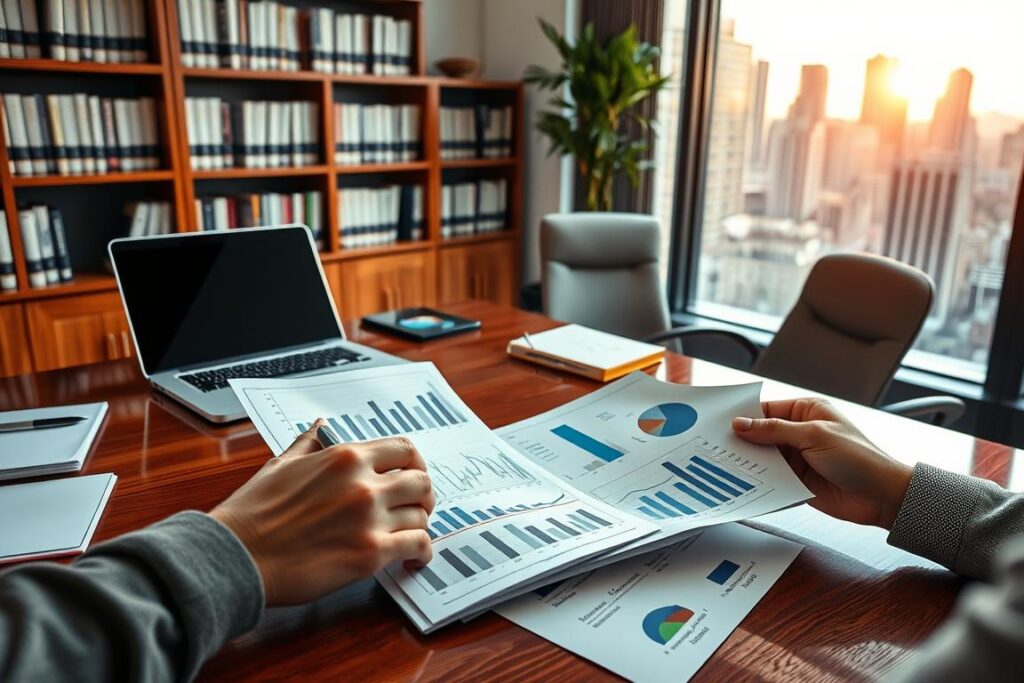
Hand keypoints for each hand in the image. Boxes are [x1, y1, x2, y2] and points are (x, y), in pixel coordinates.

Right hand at [210, 420, 435, 605]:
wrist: (236, 556)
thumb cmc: (253, 513)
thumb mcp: (280, 465)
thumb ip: (308, 444)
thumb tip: (321, 423)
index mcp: (345, 457)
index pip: (404, 449)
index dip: (415, 464)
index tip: (412, 476)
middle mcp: (363, 483)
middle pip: (422, 481)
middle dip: (424, 495)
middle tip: (417, 508)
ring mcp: (369, 518)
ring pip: (422, 515)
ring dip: (419, 526)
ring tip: (409, 536)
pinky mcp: (370, 553)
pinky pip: (417, 545)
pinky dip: (422, 552)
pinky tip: (413, 559)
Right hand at [732, 398, 912, 529]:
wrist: (883, 497)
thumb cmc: (861, 459)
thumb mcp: (815, 436)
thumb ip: (775, 430)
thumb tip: (742, 424)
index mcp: (807, 412)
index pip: (767, 410)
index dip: (745, 416)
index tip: (721, 423)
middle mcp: (800, 433)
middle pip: (761, 434)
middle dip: (742, 440)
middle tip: (716, 445)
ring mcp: (797, 458)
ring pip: (763, 457)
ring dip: (748, 462)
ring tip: (723, 464)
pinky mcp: (796, 481)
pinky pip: (770, 478)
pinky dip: (758, 480)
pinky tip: (742, 481)